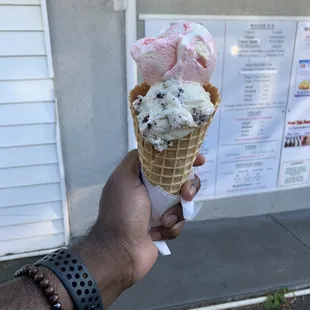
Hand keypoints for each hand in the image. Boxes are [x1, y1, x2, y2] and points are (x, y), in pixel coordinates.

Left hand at [80, 150, 204, 306]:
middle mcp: (152, 191)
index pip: (167, 162)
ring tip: (164, 220)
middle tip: (186, 194)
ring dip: (176, 212)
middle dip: (188, 187)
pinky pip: (180, 222)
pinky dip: (171, 228)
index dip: (184, 159)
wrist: (120, 250)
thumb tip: (151, 147)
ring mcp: (160, 209)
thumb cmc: (123, 210)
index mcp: (142, 177)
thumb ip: (137, 158)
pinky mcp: (165, 227)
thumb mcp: (124, 177)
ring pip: (183, 202)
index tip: (198, 160)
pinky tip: (158, 233)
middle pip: (181, 181)